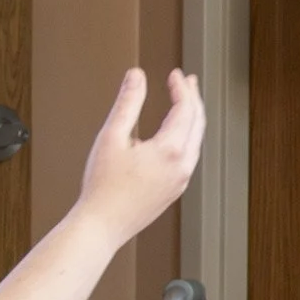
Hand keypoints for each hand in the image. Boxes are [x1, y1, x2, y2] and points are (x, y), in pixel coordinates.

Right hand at [75, 68, 205, 244]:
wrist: (102, 225)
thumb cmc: (103, 186)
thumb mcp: (112, 136)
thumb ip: (128, 102)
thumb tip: (137, 76)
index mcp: (170, 151)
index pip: (185, 109)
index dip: (182, 87)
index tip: (175, 73)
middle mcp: (182, 166)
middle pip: (197, 123)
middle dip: (193, 98)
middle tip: (187, 81)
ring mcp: (180, 180)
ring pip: (196, 141)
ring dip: (192, 118)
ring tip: (184, 102)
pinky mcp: (174, 190)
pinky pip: (188, 157)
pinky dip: (187, 137)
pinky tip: (175, 133)